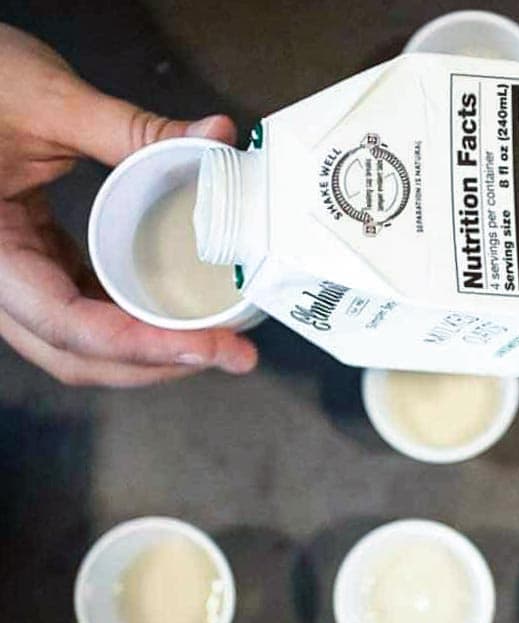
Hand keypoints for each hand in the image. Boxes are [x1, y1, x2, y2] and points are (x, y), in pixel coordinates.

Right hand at [0, 25, 256, 386]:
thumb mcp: (48, 100)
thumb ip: (134, 129)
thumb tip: (215, 138)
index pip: (68, 325)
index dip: (142, 346)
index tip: (209, 347)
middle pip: (77, 354)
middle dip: (158, 363)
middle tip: (232, 354)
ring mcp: (14, 274)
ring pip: (81, 344)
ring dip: (150, 351)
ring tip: (218, 340)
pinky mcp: (34, 260)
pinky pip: (84, 309)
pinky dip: (133, 320)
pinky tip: (180, 313)